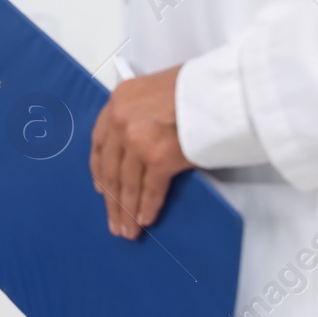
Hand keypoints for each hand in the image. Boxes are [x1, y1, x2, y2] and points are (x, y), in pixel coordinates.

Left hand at [90, 65, 192, 239]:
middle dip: (111, 200)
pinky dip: (147, 208)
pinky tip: (144, 221)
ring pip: (127, 185)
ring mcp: (138, 142)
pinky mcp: (159, 159)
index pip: (100, 143)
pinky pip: (150, 190)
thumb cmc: (193, 87)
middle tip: (113, 221)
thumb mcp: (152, 88)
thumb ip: (138, 111)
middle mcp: (121, 122)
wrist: (217, 90)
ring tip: (127, 230)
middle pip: (111, 170)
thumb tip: (138, 140)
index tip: (100, 188)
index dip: (99, 170)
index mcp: (118, 102)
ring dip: (126, 211)